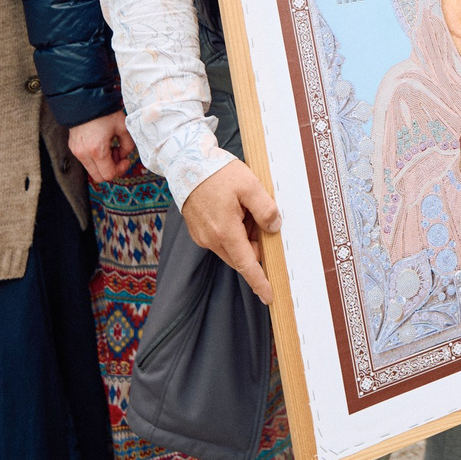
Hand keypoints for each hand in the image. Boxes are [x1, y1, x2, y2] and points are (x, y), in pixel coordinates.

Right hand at [67, 112, 137, 183]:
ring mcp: (76, 151)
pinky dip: (95, 158)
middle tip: (118, 154)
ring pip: (92, 170)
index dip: (121, 170)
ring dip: (103, 163)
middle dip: (112, 169)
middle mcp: (83, 154)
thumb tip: (124, 156)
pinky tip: (101, 144)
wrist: (85, 99)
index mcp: (97, 150)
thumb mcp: (123, 127)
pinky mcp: (73, 147)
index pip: (109, 174)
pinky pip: (86, 161)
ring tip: (110, 147)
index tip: (126, 159)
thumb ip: (128, 145)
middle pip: (99, 176)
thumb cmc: (105, 112)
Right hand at [181, 159, 280, 303]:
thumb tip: (274, 227)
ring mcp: (202, 236)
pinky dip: (232, 229)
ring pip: (232, 246)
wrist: (186, 163)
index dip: (259, 282)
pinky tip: (233, 208)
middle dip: (255, 243)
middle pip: (242, 255)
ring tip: (243, 206)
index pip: (246, 265)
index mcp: (225, 232)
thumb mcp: (250, 185)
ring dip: (244, 234)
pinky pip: (221, 239)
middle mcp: (211, 239)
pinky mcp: (198, 231)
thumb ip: (265, 209)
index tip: (269, 296)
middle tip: (259, 216)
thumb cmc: (217, 173)